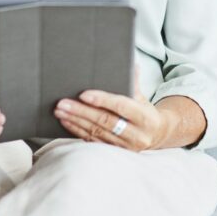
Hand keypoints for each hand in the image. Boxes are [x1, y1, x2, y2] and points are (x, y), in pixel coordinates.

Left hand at [54, 67, 168, 151]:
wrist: (156, 134)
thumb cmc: (145, 111)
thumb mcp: (143, 97)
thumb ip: (134, 82)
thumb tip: (130, 63)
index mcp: (145, 118)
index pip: (121, 107)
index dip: (102, 100)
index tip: (83, 94)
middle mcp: (136, 135)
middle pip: (104, 121)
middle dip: (81, 111)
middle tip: (63, 103)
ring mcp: (125, 146)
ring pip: (96, 132)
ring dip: (76, 121)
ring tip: (60, 111)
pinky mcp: (115, 152)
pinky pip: (93, 141)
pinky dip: (78, 131)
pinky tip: (67, 122)